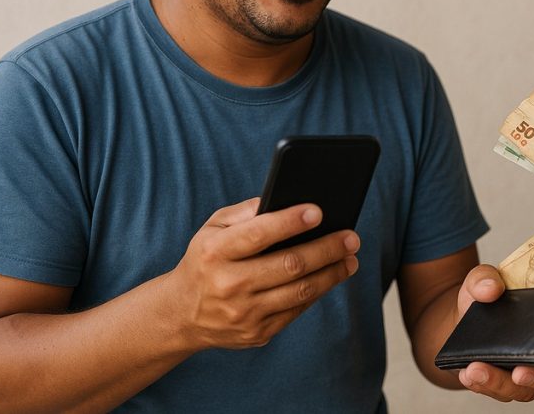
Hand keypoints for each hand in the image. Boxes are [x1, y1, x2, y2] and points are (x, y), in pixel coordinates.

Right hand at [163, 198, 359, 349]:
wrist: (182, 313)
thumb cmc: (207, 259)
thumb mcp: (213, 228)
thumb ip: (246, 212)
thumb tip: (286, 201)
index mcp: (215, 252)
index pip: (258, 234)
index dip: (290, 222)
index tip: (319, 211)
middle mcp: (228, 284)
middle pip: (289, 265)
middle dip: (326, 249)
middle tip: (351, 237)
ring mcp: (243, 313)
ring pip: (300, 291)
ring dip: (332, 273)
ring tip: (350, 258)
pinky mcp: (256, 333)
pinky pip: (296, 311)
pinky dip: (317, 291)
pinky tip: (331, 276)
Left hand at [452, 265, 533, 402]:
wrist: (459, 320)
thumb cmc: (486, 298)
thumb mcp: (482, 280)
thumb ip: (486, 277)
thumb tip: (492, 289)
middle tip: (521, 371)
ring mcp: (533, 373)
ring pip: (530, 389)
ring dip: (502, 383)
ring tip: (477, 370)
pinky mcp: (508, 384)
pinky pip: (501, 391)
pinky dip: (483, 383)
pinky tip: (468, 373)